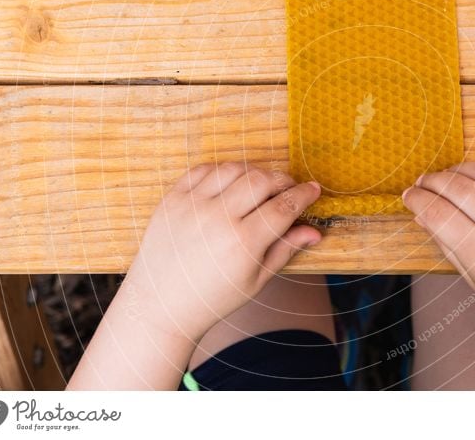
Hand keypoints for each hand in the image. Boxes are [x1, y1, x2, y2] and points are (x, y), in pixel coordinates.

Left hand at [124, 162, 321, 340]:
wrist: (159, 305)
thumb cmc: (212, 298)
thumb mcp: (255, 280)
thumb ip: (285, 250)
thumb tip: (315, 231)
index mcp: (242, 243)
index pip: (284, 207)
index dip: (304, 194)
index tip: (314, 189)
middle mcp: (217, 219)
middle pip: (262, 180)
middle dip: (282, 180)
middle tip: (288, 188)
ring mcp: (192, 206)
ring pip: (234, 169)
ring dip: (254, 172)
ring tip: (260, 185)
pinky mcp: (172, 199)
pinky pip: (203, 169)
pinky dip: (223, 170)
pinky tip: (231, 182)